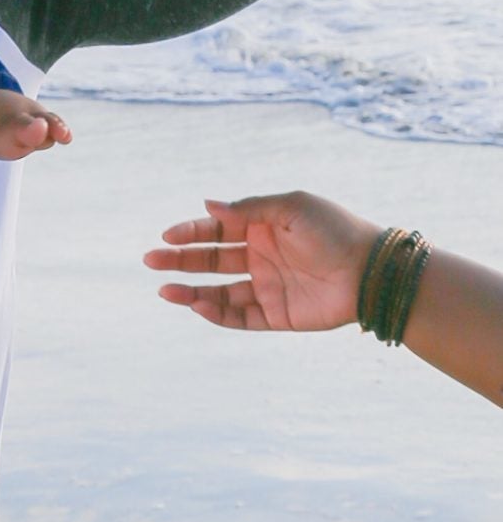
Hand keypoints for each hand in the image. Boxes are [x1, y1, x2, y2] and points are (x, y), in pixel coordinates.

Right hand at [144, 192, 379, 333]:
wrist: (371, 270)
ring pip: (220, 291)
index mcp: (262, 227)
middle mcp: (260, 257)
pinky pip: (241, 316)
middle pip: (211, 260)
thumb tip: (208, 206)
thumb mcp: (290, 207)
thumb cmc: (334, 230)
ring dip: (192, 291)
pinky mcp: (278, 315)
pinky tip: (199, 305)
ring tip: (165, 290)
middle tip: (151, 261)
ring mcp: (267, 287)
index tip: (167, 237)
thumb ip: (249, 209)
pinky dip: (218, 313)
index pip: (217, 229)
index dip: (191, 232)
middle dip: (180, 260)